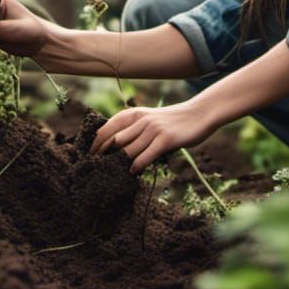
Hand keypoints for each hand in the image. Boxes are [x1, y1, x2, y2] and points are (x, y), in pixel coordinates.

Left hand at [90, 100, 217, 173]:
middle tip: (97, 170)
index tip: (89, 157)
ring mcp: (153, 129)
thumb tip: (116, 148)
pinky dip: (136, 167)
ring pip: (127, 150)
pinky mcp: (165, 140)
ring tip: (114, 175)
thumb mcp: (150, 119)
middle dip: (103, 156)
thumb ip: (135, 129)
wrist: (199, 114)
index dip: (95, 144)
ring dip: (119, 164)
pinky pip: (144, 157)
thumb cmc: (173, 120)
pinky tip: (133, 173)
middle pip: (113, 141)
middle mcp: (141, 120)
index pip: (107, 128)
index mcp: (134, 113)